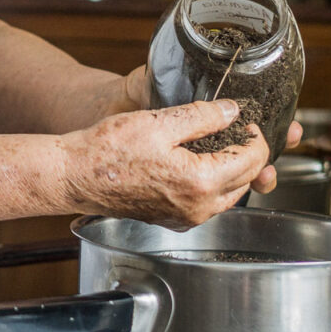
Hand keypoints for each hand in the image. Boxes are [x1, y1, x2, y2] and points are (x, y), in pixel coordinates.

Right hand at [66, 98, 277, 227]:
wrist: (75, 176)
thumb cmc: (108, 149)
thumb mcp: (159, 121)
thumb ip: (203, 116)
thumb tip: (231, 112)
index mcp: (200, 182)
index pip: (252, 160)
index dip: (255, 136)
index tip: (246, 120)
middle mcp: (198, 208)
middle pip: (246, 180)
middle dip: (250, 154)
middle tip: (240, 129)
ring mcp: (185, 218)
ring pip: (229, 194)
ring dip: (233, 169)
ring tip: (222, 143)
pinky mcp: (172, 219)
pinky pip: (207, 203)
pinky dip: (213, 182)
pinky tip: (199, 162)